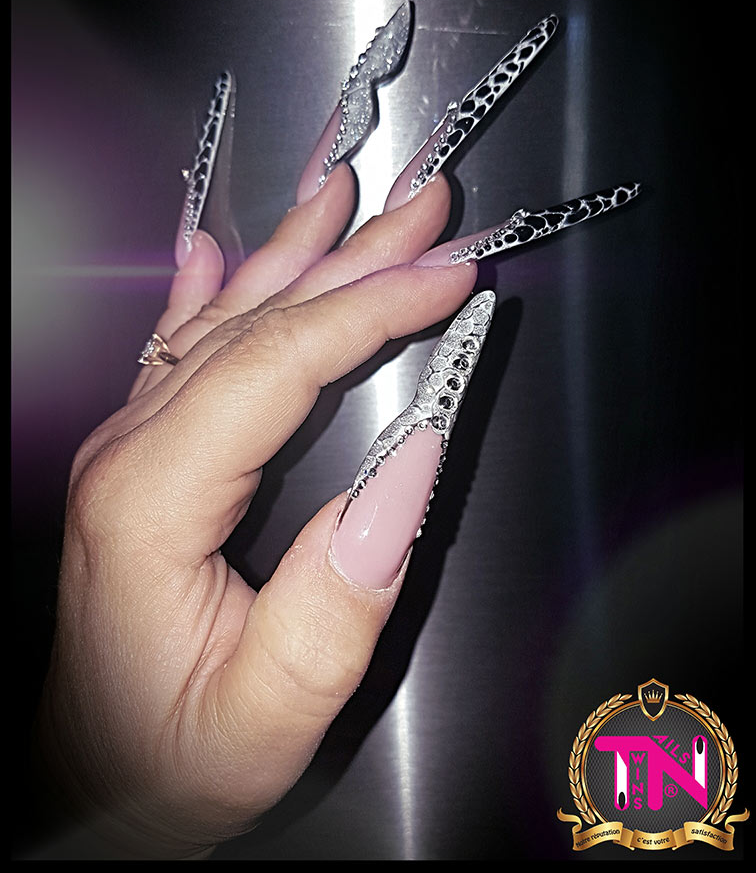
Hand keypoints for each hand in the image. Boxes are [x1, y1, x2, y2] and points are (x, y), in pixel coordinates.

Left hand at [36, 160, 476, 857]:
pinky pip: (176, 350)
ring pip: (224, 319)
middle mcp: (132, 450)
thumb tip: (408, 468)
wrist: (96, 778)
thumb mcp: (270, 710)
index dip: (373, 308)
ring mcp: (131, 446)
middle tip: (424, 203)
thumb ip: (340, 596)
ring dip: (296, 252)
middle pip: (258, 321)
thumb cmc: (171, 754)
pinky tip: (213, 250)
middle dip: (354, 256)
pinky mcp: (143, 458)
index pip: (279, 364)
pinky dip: (206, 288)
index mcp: (155, 497)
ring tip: (341, 191)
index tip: (449, 275)